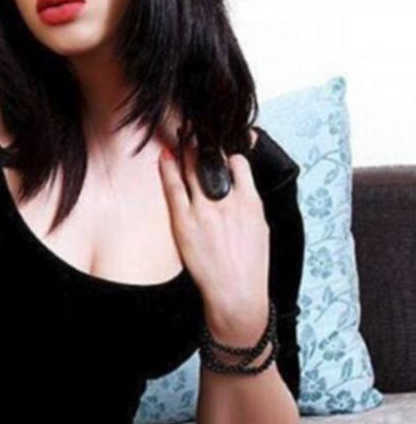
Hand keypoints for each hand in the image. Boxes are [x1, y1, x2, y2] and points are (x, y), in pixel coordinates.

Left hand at [158, 136, 269, 339]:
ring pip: (192, 170)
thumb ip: (250, 204)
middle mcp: (228, 202)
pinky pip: (175, 189)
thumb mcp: (260, 229)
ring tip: (178, 137)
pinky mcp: (185, 223)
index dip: (227, 153)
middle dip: (202, 144)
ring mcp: (205, 211)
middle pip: (212, 162)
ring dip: (184, 151)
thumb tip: (243, 189)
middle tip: (193, 130)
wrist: (236, 293)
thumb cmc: (250, 267)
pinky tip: (164, 157)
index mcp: (250, 202)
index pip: (238, 164)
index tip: (219, 146)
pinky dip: (168, 170)